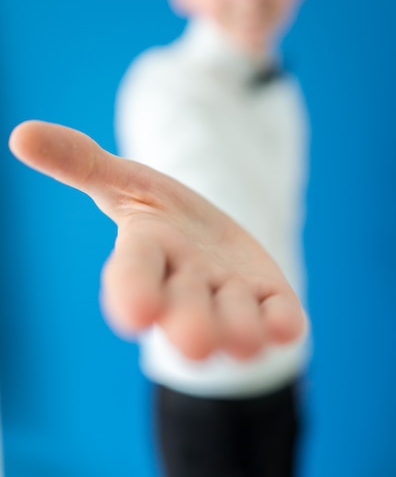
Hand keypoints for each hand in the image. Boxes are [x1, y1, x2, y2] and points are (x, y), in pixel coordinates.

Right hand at [9, 121, 306, 360]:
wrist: (211, 235)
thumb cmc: (161, 213)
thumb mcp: (126, 180)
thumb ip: (80, 162)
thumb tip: (20, 135)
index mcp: (146, 255)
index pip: (133, 274)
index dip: (132, 292)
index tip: (134, 313)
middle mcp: (185, 286)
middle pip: (185, 308)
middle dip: (189, 324)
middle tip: (193, 342)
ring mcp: (229, 297)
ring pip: (234, 320)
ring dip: (240, 329)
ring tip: (248, 338)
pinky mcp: (267, 299)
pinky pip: (276, 316)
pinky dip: (281, 322)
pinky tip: (287, 323)